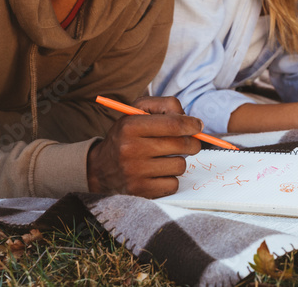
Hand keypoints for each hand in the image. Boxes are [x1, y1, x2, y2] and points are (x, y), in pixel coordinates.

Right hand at [86, 96, 201, 197]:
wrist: (100, 169)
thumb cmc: (126, 136)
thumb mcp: (138, 111)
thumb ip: (165, 106)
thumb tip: (192, 121)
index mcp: (130, 126)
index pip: (173, 124)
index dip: (191, 125)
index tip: (197, 126)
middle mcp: (130, 149)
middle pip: (181, 145)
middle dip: (192, 143)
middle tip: (190, 142)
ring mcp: (135, 172)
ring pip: (180, 165)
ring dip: (178, 161)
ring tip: (165, 158)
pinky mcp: (140, 191)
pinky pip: (173, 184)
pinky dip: (170, 179)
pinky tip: (158, 173)